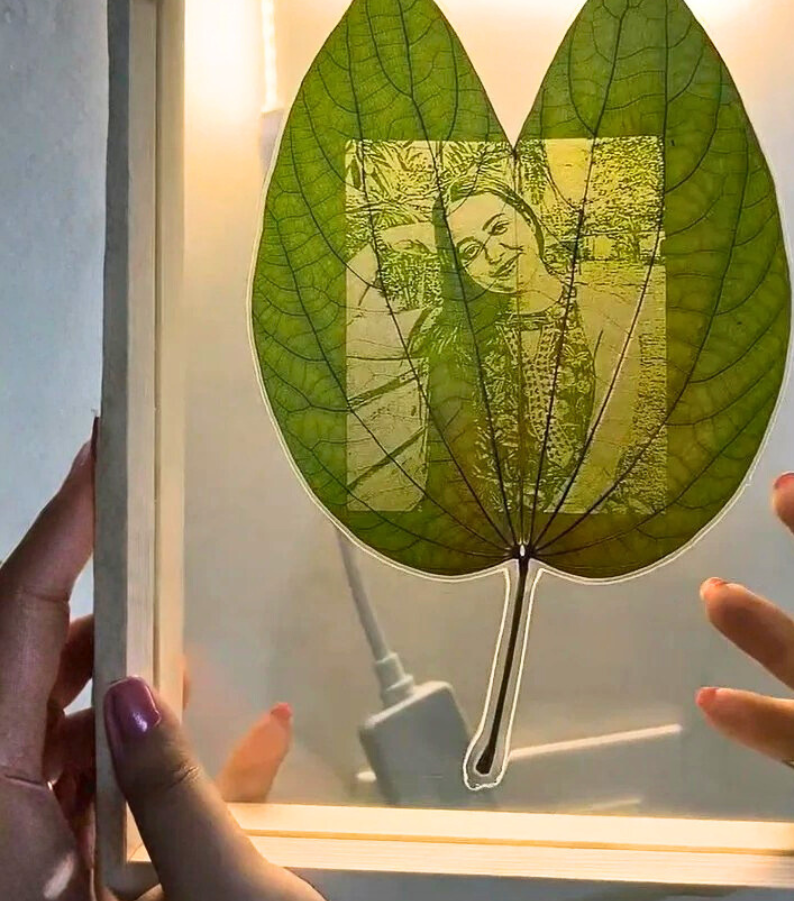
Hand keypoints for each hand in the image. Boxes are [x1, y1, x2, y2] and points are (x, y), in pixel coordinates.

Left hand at [0, 433, 322, 900]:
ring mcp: (29, 829)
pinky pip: (108, 775)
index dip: (61, 529)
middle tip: (152, 529)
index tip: (102, 455)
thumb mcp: (181, 892)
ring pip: (72, 717)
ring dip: (135, 676)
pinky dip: (169, 749)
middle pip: (36, 658)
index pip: (13, 618)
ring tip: (194, 641)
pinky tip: (251, 740)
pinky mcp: (67, 858)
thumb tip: (146, 690)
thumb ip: (163, 790)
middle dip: (103, 595)